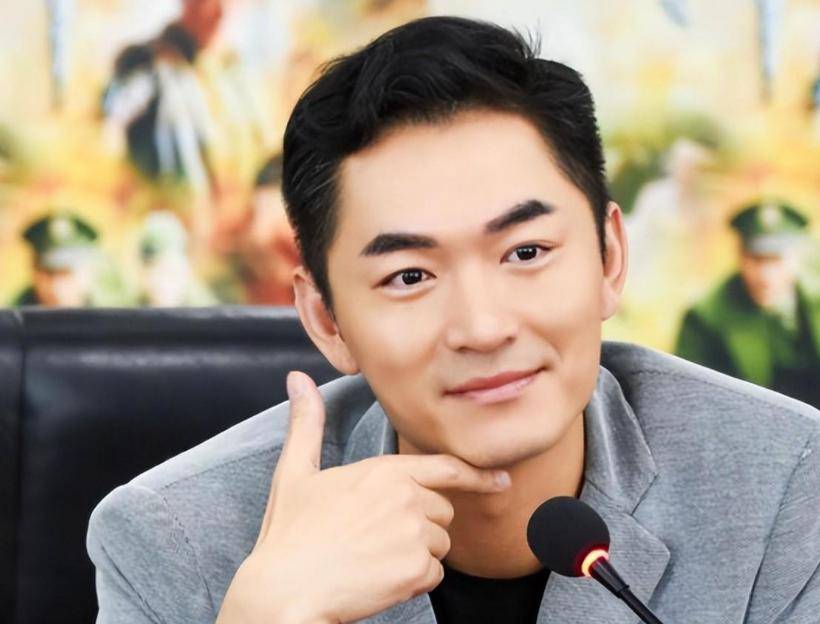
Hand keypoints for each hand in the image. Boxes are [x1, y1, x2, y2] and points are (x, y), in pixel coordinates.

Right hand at [216, 370, 510, 623]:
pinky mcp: (416, 569)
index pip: (446, 467)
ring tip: (373, 558)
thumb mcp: (294, 471)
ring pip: (440, 546)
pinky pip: (434, 575)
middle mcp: (407, 497)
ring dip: (416, 555)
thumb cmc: (290, 535)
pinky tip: (378, 579)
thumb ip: (306, 423)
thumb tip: (297, 379)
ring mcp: (415, 533)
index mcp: (385, 470)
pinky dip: (412, 581)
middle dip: (420, 526)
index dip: (477, 475)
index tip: (501, 480)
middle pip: (442, 511)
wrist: (284, 591)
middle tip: (375, 537)